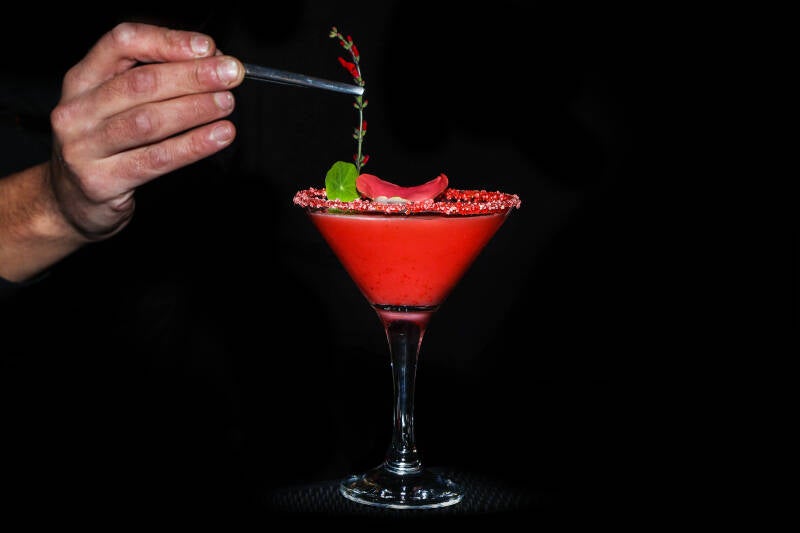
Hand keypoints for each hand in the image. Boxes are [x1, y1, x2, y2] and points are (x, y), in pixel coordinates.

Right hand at [49, 22, 244, 239]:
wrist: (72, 202)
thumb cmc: (105, 148)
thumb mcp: (115, 106)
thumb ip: (153, 82)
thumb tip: (208, 64)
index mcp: (82, 79)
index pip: (122, 43)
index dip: (168, 41)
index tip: (207, 48)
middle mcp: (77, 110)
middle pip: (140, 82)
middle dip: (192, 76)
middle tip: (230, 75)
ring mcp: (84, 147)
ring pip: (148, 120)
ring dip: (195, 108)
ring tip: (226, 104)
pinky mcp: (101, 181)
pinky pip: (157, 159)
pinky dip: (193, 145)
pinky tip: (219, 136)